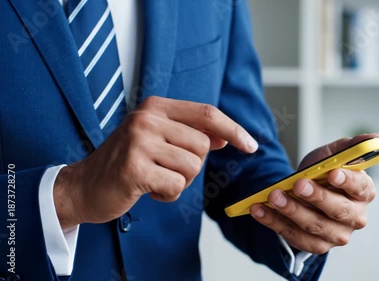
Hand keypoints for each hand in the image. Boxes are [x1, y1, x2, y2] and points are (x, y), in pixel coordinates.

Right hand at [55, 96, 257, 229]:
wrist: (85, 185)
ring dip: (180, 181)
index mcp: (155, 106)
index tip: (251, 146)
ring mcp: (138, 142)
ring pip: (192, 167)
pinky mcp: (134, 169)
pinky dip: (168, 195)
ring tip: (156, 179)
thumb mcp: (159, 139)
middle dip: (192, 165)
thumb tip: (226, 136)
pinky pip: (176, 185)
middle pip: (202, 145)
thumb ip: (191, 133)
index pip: (207, 113)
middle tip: (167, 169)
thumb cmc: (127, 162)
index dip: (234, 129)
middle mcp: (146, 119)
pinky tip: (148, 190)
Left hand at [249, 134, 378, 253]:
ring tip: (273, 196)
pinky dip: (275, 223)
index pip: (360, 188)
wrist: (304, 194)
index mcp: (364, 192)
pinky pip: (295, 237)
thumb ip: (350, 147)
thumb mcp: (333, 155)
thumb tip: (375, 136)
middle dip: (316, 197)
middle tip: (297, 184)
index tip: (332, 173)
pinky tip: (259, 210)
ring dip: (291, 211)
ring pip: (315, 226)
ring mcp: (338, 235)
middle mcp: (356, 217)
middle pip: (338, 211)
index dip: (347, 181)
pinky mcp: (318, 246)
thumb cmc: (323, 173)